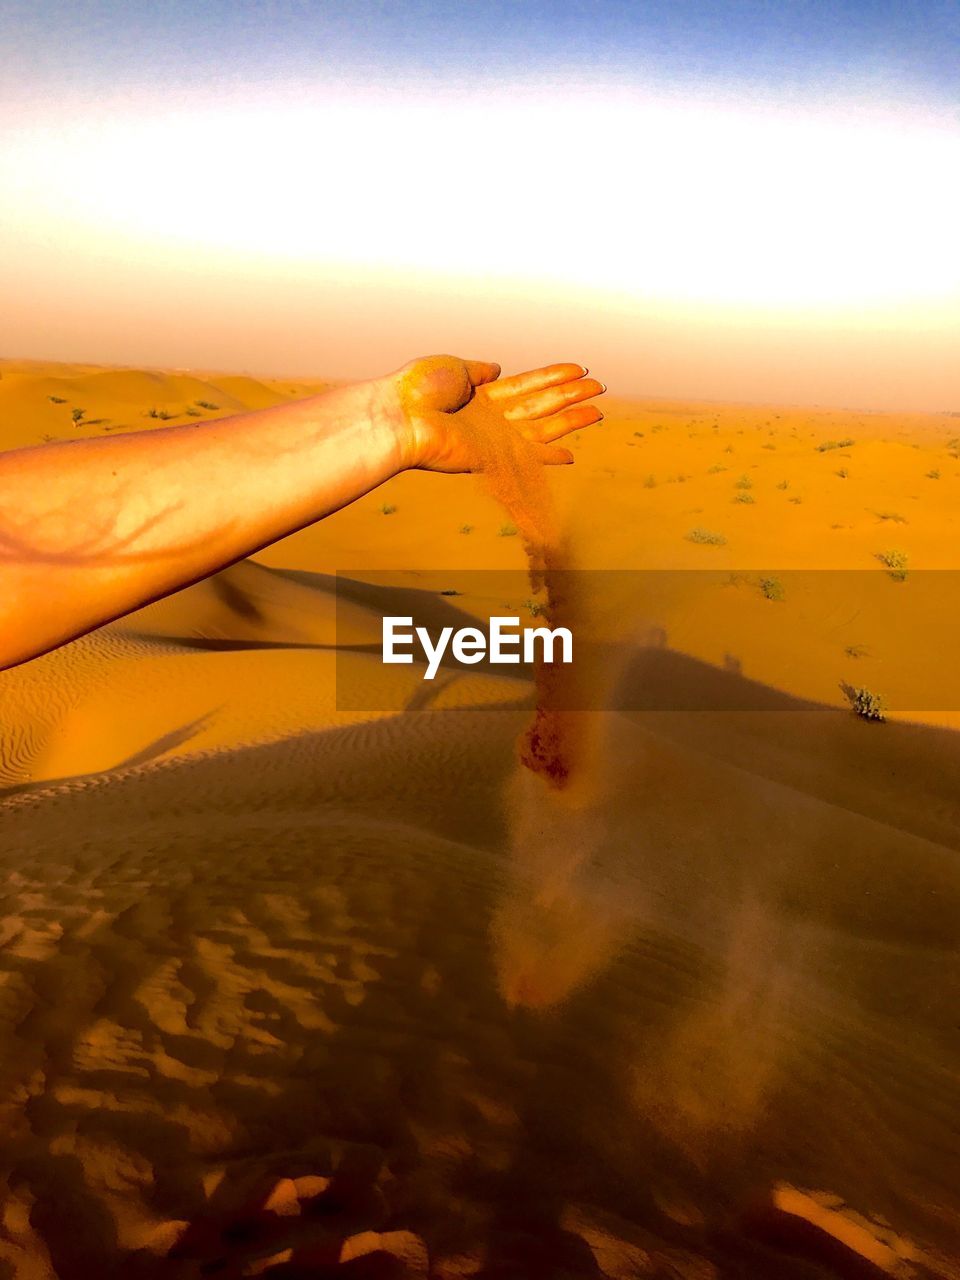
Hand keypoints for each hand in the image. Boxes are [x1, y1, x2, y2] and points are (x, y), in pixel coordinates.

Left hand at [380, 354, 604, 473]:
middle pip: (541, 404)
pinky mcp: (493, 456)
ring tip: (599, 410)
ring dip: (572, 419)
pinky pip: (528, 457)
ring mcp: (494, 438)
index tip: (578, 368)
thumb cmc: (418, 390)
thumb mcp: (453, 367)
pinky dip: (550, 457)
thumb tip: (498, 368)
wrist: (400, 418)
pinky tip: (571, 455)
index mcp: (482, 395)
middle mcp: (492, 418)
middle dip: (571, 395)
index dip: (553, 376)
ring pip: (543, 426)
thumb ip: (479, 369)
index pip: (526, 384)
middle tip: (600, 387)